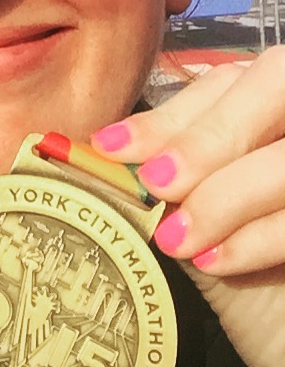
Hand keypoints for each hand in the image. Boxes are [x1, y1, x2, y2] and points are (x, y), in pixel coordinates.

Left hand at [91, 49, 284, 366]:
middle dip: (205, 138)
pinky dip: (257, 237)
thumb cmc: (250, 283)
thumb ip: (169, 180)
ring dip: (223, 194)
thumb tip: (99, 156)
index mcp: (275, 112)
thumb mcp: (200, 219)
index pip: (230, 82)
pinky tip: (215, 262)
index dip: (172, 113)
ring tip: (175, 239)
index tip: (110, 146)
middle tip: (155, 182)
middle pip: (271, 88)